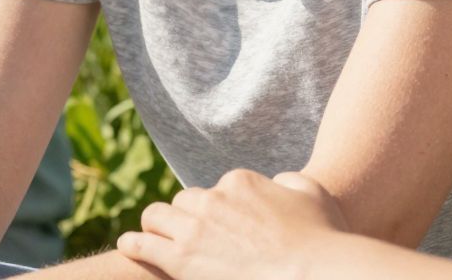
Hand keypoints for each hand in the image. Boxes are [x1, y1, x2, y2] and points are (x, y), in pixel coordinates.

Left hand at [118, 170, 347, 279]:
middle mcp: (213, 198)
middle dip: (185, 216)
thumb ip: (291, 182)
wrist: (312, 274)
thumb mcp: (314, 193)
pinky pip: (141, 244)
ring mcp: (194, 228)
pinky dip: (133, 244)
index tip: (222, 225)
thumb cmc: (322, 240)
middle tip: (186, 234)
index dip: (217, 208)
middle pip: (183, 201)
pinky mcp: (179, 259)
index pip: (216, 188)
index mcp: (240, 181)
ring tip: (150, 238)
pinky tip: (129, 247)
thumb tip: (278, 182)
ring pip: (156, 216)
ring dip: (155, 226)